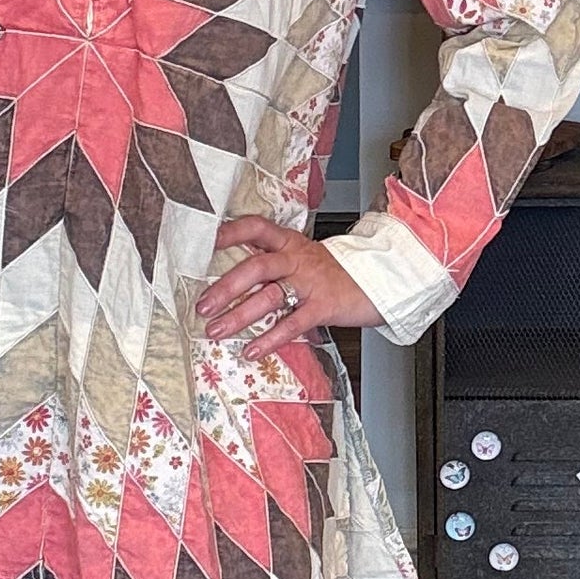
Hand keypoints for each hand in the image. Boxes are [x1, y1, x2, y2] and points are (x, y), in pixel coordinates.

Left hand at [197, 216, 381, 360]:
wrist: (377, 281)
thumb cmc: (332, 273)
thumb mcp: (302, 257)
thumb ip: (272, 261)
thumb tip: (228, 278)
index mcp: (289, 243)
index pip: (257, 228)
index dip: (231, 233)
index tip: (205, 242)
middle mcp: (297, 259)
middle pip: (257, 266)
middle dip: (226, 287)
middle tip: (202, 306)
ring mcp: (310, 283)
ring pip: (270, 296)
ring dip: (239, 316)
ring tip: (216, 331)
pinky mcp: (323, 306)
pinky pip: (292, 324)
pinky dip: (270, 339)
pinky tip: (251, 350)